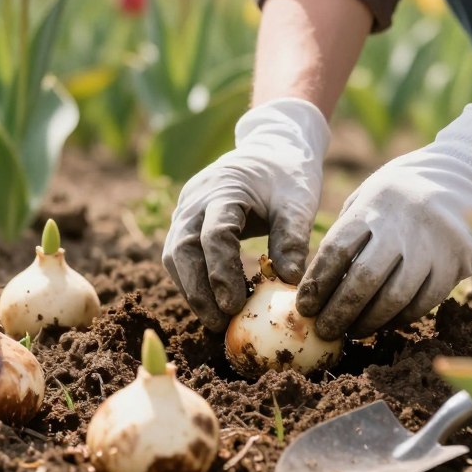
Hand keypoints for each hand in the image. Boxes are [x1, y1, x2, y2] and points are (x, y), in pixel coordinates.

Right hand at [163, 98, 328, 331]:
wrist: (271, 148)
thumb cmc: (288, 175)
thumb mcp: (298, 201)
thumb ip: (292, 238)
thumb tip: (289, 282)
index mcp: (224, 188)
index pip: (214, 235)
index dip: (222, 273)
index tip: (236, 305)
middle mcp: (195, 199)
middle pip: (181, 249)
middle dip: (198, 290)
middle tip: (219, 322)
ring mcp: (185, 210)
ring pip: (174, 255)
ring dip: (191, 290)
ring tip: (215, 321)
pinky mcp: (187, 222)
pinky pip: (180, 255)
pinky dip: (193, 281)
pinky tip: (213, 304)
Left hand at [297, 104, 471, 339]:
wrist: (461, 179)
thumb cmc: (400, 194)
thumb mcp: (368, 196)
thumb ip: (346, 231)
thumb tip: (315, 280)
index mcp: (373, 207)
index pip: (337, 251)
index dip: (317, 283)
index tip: (304, 306)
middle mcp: (401, 228)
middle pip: (364, 280)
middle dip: (339, 311)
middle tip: (324, 330)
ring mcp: (430, 248)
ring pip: (394, 298)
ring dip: (368, 321)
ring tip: (351, 331)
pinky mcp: (453, 266)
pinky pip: (422, 303)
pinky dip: (398, 319)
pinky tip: (383, 323)